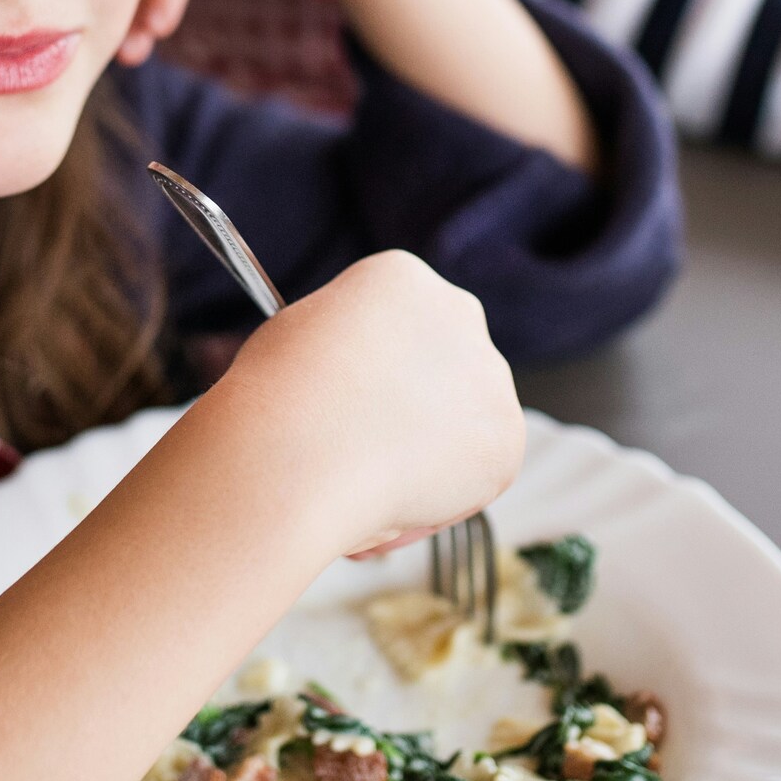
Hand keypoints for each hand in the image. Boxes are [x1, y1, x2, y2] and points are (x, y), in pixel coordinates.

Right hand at [215, 251, 524, 557]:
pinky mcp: (507, 441)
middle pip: (441, 364)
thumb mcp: (295, 341)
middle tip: (363, 450)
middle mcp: (459, 312)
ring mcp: (490, 377)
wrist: (295, 458)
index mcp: (402, 277)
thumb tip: (352, 380)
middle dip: (412, 407)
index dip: (371, 369)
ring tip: (366, 483)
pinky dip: (439, 500)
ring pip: (462, 421)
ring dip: (427, 452)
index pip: (400, 322)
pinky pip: (475, 474)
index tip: (346, 403)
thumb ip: (343, 347)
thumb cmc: (274, 402)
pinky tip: (388, 504)